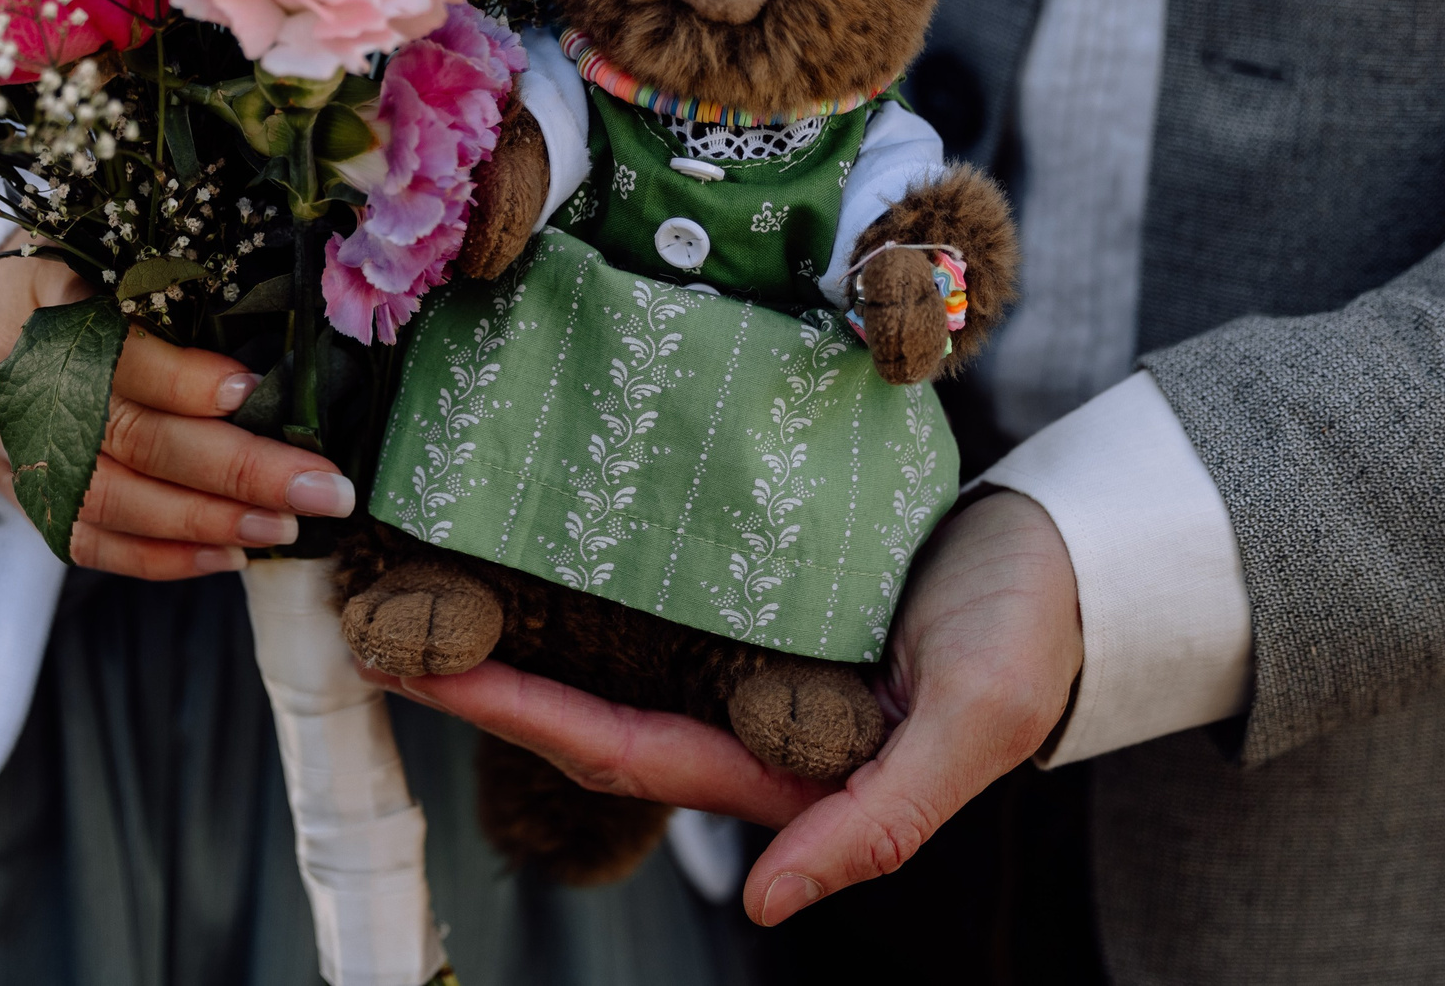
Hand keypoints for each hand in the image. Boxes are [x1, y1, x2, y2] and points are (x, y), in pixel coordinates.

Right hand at [0, 249, 354, 579]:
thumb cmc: (71, 278)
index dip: (180, 377)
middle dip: (237, 469)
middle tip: (322, 489)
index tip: (250, 389)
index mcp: (48, 304)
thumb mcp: (104, 253)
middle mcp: (28, 385)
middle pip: (133, 438)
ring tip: (284, 528)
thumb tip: (272, 347)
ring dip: (207, 522)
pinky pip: (90, 543)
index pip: (116, 351)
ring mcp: (22, 450)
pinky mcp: (26, 496)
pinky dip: (160, 558)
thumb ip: (166, 287)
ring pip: (116, 501)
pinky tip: (228, 557)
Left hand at [375, 489, 1081, 924]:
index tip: (428, 670)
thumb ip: (880, 819)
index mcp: (779, 765)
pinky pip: (648, 592)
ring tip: (420, 583)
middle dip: (481, 674)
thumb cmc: (1025, 643)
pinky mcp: (752, 595)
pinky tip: (527, 540)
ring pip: (604, 650)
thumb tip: (767, 904)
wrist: (1063, 558)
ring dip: (514, 627)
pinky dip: (580, 577)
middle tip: (381, 628)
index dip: (518, 712)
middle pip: (585, 705)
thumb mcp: (972, 726)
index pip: (619, 746)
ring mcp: (742, 657)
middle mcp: (742, 718)